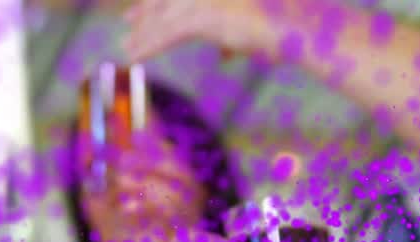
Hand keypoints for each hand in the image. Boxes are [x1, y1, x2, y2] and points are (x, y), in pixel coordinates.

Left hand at [124, 0, 283, 62]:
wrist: (292, 29)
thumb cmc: (279, 30)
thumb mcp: (249, 30)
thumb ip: (231, 38)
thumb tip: (224, 53)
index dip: (156, 3)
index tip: (140, 12)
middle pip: (165, 0)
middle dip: (145, 13)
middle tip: (127, 23)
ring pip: (163, 19)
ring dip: (144, 35)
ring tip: (127, 48)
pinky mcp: (202, 18)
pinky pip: (167, 35)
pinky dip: (149, 47)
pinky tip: (135, 57)